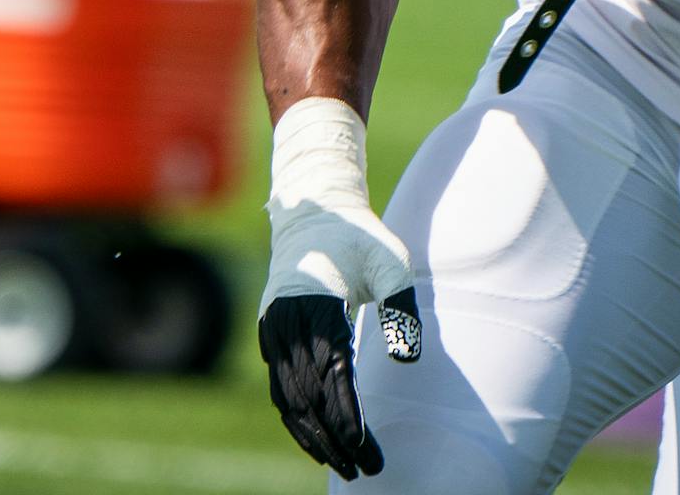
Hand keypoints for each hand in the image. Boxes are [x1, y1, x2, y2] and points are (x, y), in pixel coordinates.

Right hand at [259, 98, 421, 480]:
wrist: (314, 211)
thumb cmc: (360, 238)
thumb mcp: (391, 263)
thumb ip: (400, 309)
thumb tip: (409, 358)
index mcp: (316, 304)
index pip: (330, 377)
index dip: (347, 418)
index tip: (367, 449)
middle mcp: (287, 320)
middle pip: (306, 396)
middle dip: (334, 438)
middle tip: (364, 470)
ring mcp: (274, 327)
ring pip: (287, 398)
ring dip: (312, 436)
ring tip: (343, 464)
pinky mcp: (271, 332)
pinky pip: (279, 386)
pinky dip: (295, 418)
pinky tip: (316, 439)